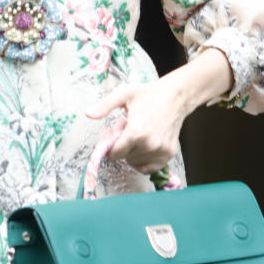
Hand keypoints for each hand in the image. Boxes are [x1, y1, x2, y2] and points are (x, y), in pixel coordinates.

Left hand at [85, 48, 233, 173]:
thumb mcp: (124, 94)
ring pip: (135, 163)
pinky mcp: (168, 154)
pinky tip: (144, 147)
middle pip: (124, 158)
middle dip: (123, 146)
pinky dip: (143, 162)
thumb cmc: (148, 94)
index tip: (117, 131)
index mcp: (136, 132)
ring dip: (133, 152)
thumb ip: (104, 106)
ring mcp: (160, 151)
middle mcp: (149, 145)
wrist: (176, 97)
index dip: (111, 143)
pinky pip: (149, 169)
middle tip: (129, 129)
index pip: (114, 153)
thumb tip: (87, 114)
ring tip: (139, 134)